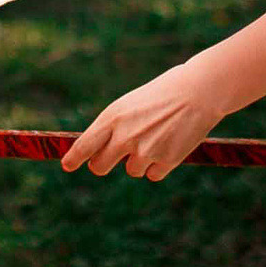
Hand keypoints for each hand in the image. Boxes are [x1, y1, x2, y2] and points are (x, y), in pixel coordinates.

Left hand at [60, 63, 228, 179]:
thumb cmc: (162, 94)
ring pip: (132, 170)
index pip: (84, 145)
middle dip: (104, 164)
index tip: (67, 166)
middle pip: (100, 166)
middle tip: (113, 157)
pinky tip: (170, 145)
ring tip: (157, 137)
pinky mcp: (165, 162)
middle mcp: (124, 137)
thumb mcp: (130, 105)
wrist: (198, 91)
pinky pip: (153, 175)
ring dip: (140, 161)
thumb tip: (100, 151)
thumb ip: (114, 127)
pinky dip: (159, 166)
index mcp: (112, 117)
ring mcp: (144, 151)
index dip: (73, 158)